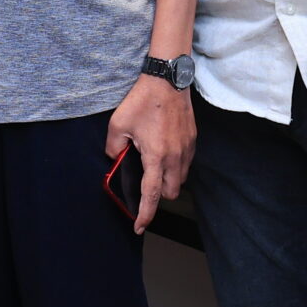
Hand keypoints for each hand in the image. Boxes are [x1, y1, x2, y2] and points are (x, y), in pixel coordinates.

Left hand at [107, 75, 193, 233]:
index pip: (152, 195)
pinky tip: (164, 152)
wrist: (167, 80)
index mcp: (156, 156)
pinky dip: (176, 165)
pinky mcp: (193, 140)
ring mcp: (187, 149)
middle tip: (146, 184)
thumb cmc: (142, 101)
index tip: (139, 226)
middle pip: (171, 192)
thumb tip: (114, 158)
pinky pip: (186, 163)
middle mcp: (175, 156)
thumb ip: (113, 148)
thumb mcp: (117, 124)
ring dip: (168, 180)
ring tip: (154, 165)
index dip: (145, 214)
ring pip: (180, 178)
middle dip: (159, 195)